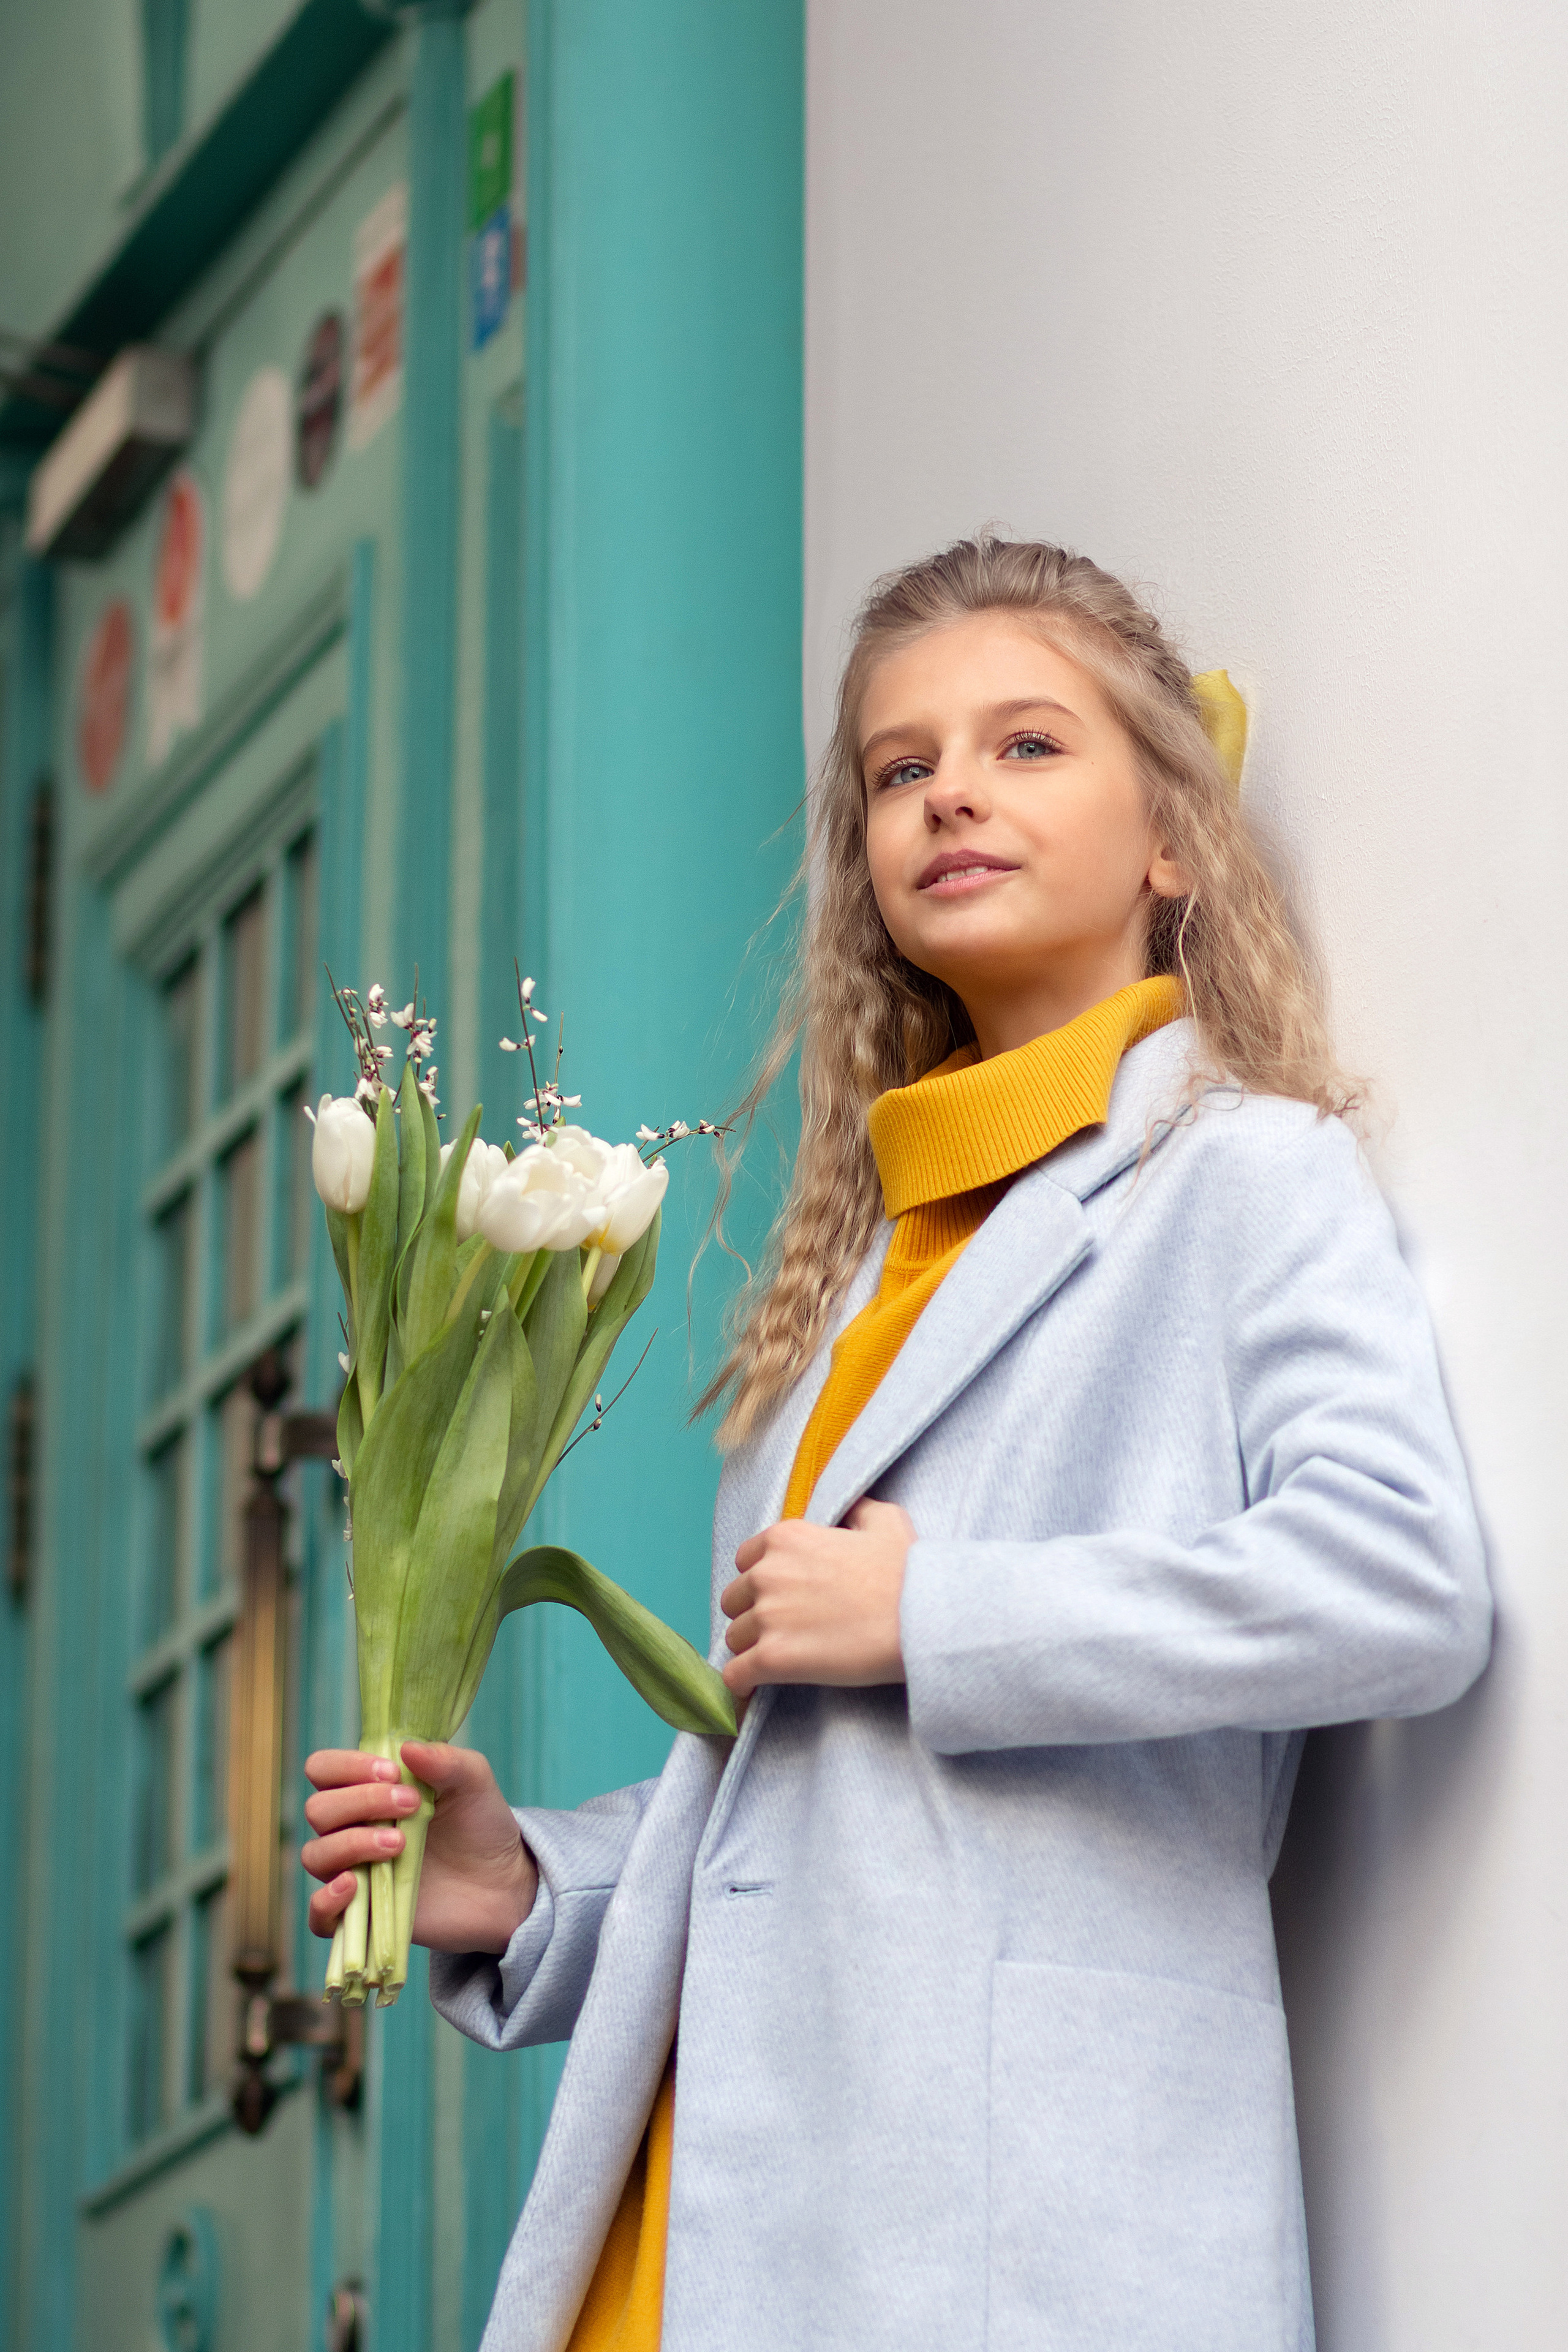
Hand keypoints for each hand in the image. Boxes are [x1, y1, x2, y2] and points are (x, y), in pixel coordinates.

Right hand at [301, 1740, 537, 1954]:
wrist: (503, 1883)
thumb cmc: (480, 1824)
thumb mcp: (473, 1782)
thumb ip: (443, 1760)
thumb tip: (406, 1748)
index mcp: (368, 1789)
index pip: (324, 1769)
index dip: (347, 1766)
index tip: (393, 1772)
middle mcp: (351, 1828)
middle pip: (318, 1809)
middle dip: (361, 1802)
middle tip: (411, 1805)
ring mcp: (354, 1872)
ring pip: (315, 1855)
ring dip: (351, 1844)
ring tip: (398, 1845)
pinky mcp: (361, 1916)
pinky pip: (319, 1915)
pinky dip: (326, 1901)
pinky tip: (353, 1887)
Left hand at [720, 1498, 914, 1699]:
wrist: (921, 1621)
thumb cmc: (907, 1573)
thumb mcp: (886, 1522)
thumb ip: (858, 1510)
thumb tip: (851, 1510)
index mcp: (787, 1538)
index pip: (745, 1560)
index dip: (761, 1580)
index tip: (782, 1595)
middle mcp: (768, 1573)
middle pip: (735, 1600)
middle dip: (753, 1614)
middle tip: (784, 1629)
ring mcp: (767, 1617)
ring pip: (734, 1638)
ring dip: (752, 1649)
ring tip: (780, 1659)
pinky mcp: (773, 1658)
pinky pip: (735, 1675)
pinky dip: (742, 1683)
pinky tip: (756, 1687)